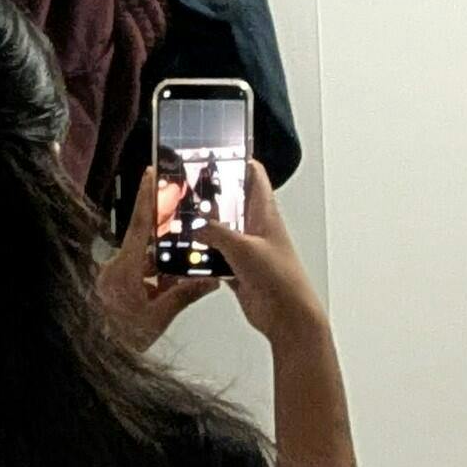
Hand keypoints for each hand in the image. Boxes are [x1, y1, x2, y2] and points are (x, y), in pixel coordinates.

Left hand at [97, 170, 218, 350]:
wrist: (93, 360)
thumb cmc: (120, 341)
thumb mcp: (158, 317)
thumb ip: (184, 294)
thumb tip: (210, 280)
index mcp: (123, 269)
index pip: (139, 225)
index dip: (147, 197)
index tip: (152, 173)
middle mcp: (113, 268)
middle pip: (146, 245)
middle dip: (168, 241)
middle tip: (187, 227)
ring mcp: (110, 278)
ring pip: (143, 263)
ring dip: (163, 269)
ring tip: (185, 276)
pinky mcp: (109, 289)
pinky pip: (135, 276)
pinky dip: (152, 281)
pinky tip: (167, 292)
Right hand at [202, 163, 327, 345]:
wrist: (287, 316)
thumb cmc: (281, 279)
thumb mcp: (243, 248)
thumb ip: (216, 232)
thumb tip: (196, 224)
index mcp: (264, 212)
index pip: (252, 175)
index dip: (236, 160)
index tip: (216, 151)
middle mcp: (255, 227)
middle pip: (230, 201)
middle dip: (209, 195)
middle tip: (186, 188)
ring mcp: (245, 248)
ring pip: (219, 230)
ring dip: (202, 228)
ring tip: (180, 221)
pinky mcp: (236, 269)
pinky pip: (214, 257)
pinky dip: (201, 256)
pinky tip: (186, 256)